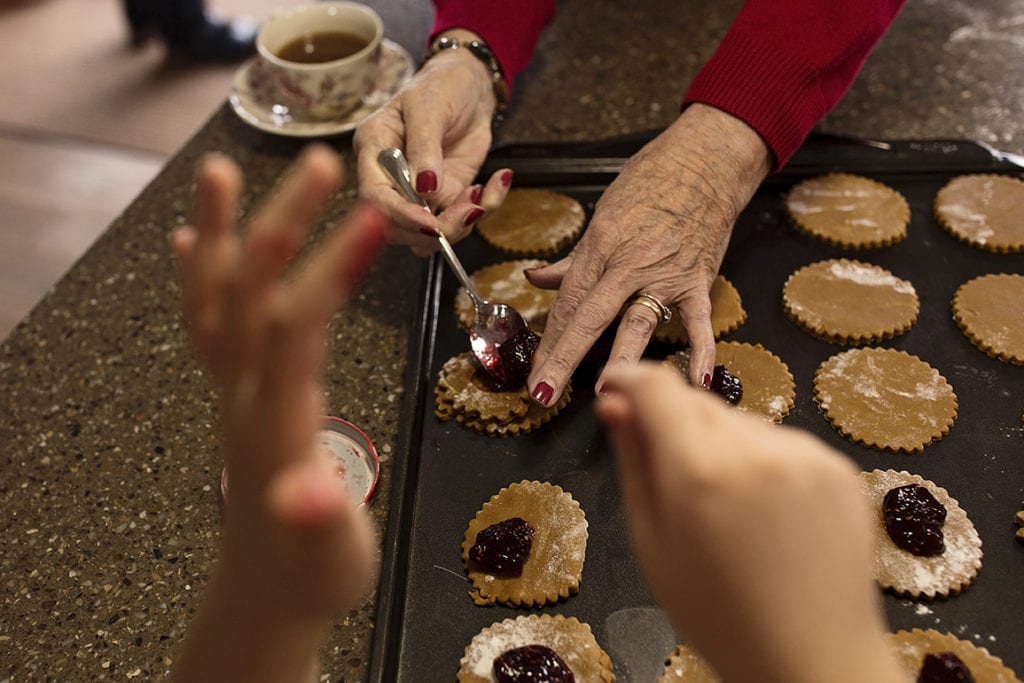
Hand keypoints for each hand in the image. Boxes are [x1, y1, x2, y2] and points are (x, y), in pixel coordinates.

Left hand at [170, 146, 384, 680]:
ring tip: (217, 169)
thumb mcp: (330, 556)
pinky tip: (187, 241)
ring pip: (215, 300)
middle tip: (321, 160)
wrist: (265, 594)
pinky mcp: (233, 396)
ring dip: (217, 233)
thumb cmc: (311, 574)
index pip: (297, 326)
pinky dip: (196, 278)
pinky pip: (205, 326)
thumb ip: (319, 520)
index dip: (331, 268)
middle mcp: (245, 394)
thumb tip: (307, 492)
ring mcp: (232, 392)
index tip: (372, 216)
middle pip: (254, 293)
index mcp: (278, 420)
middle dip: (284, 223)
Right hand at [353, 31, 511, 255]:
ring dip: (461, 224)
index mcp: (374, 151)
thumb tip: (424, 188)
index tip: (431, 225)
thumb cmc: (441, 86)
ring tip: (481, 192)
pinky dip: (486, 206)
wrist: (471, 86)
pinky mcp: (447, 196)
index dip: (400, 216)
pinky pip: (463, 218)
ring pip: (430, 234)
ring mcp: (420, 192)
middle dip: (436, 228)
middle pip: (399, 227)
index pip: (375, 197)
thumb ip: (425, 148)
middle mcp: (391, 178)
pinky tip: (497, 181)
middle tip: (469, 209)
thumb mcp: (429, 108)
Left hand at [525, 104, 771, 404]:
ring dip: (621, 358)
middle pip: (589, 317)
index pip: (567, 303)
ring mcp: (665, 275)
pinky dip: (701, 352)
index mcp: (600, 247)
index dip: (548, 341)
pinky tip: (697, 382)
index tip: (534, 374)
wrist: (704, 162)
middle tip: (544, 392)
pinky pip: (699, 322)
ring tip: (607, 391)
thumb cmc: (650, 183)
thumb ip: (572, 258)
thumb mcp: (601, 216)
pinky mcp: (699, 282)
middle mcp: (628, 264)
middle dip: (564, 357)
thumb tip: (535, 277)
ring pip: (638, 322)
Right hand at [595, 363, 905, 682]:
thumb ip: (635, 463)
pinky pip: (782, 443)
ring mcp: (805, 454)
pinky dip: (764, 462)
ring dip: (722, 444)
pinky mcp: (838, 465)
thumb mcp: (653, 544)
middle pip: (698, 403)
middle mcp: (755, 449)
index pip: (657, 386)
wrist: (814, 658)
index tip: (615, 387)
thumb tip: (615, 402)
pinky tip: (769, 515)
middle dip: (675, 423)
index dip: (629, 378)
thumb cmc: (717, 614)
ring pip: (741, 422)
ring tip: (730, 511)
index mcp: (699, 472)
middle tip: (675, 481)